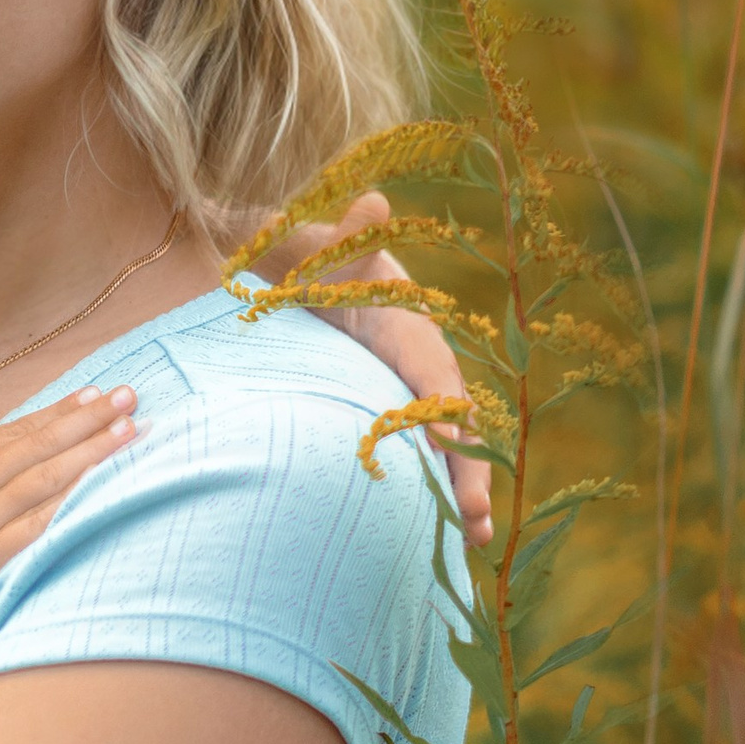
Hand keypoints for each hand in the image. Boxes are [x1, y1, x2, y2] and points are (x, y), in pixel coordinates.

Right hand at [0, 380, 137, 650]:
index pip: (14, 433)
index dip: (57, 414)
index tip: (94, 395)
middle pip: (40, 449)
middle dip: (90, 422)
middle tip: (133, 397)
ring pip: (47, 483)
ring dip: (94, 456)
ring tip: (134, 432)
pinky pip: (38, 535)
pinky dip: (73, 513)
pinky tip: (107, 496)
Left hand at [265, 189, 491, 546]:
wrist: (270, 272)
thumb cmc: (293, 256)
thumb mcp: (311, 240)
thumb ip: (340, 230)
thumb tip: (374, 201)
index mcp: (401, 318)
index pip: (428, 362)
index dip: (440, 398)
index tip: (443, 436)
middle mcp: (412, 358)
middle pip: (450, 415)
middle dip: (467, 465)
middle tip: (474, 517)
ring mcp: (399, 389)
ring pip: (440, 444)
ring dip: (458, 491)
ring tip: (471, 542)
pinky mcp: (383, 413)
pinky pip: (413, 457)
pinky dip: (429, 494)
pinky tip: (440, 539)